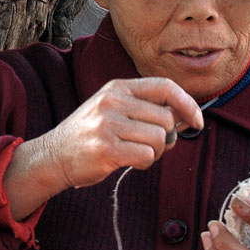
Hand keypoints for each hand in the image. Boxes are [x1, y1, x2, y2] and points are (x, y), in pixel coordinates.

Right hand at [4, 77, 202, 217]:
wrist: (52, 156)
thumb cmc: (89, 136)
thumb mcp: (113, 110)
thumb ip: (146, 110)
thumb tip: (187, 118)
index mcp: (118, 87)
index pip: (165, 86)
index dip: (187, 103)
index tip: (197, 120)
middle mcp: (113, 101)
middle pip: (166, 117)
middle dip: (168, 137)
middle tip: (153, 146)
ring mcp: (108, 124)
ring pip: (159, 138)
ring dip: (156, 152)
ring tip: (137, 154)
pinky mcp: (106, 149)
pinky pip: (146, 155)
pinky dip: (145, 163)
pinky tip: (129, 162)